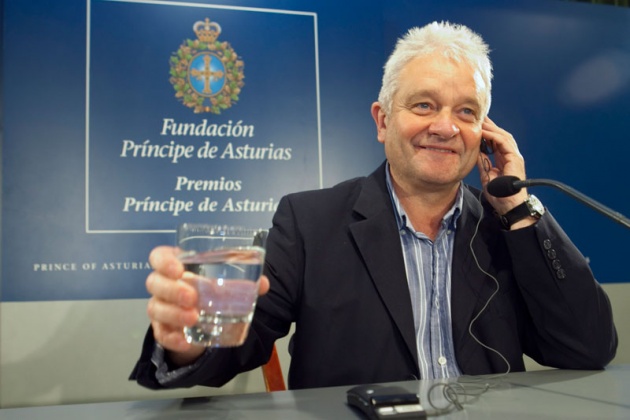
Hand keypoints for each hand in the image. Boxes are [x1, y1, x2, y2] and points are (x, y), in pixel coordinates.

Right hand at [145, 245, 269, 365]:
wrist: (200, 322)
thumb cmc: (208, 291)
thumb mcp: (224, 284)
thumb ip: (242, 282)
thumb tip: (263, 284)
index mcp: (176, 266)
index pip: (159, 257)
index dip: (164, 261)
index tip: (178, 269)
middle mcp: (163, 285)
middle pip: (154, 282)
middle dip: (172, 289)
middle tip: (192, 297)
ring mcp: (160, 307)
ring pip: (155, 308)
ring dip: (173, 313)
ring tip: (194, 318)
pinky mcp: (162, 329)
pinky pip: (161, 334)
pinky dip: (173, 338)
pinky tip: (186, 341)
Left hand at [476, 117, 528, 214]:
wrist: (509, 206)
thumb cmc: (500, 196)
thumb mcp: (486, 176)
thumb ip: (483, 163)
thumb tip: (475, 152)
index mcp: (504, 159)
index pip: (495, 141)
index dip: (487, 132)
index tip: (476, 125)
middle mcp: (511, 156)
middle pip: (500, 135)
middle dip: (490, 126)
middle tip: (478, 117)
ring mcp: (514, 157)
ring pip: (503, 136)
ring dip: (491, 128)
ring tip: (480, 120)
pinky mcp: (515, 159)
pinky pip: (504, 142)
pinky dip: (493, 136)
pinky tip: (484, 131)